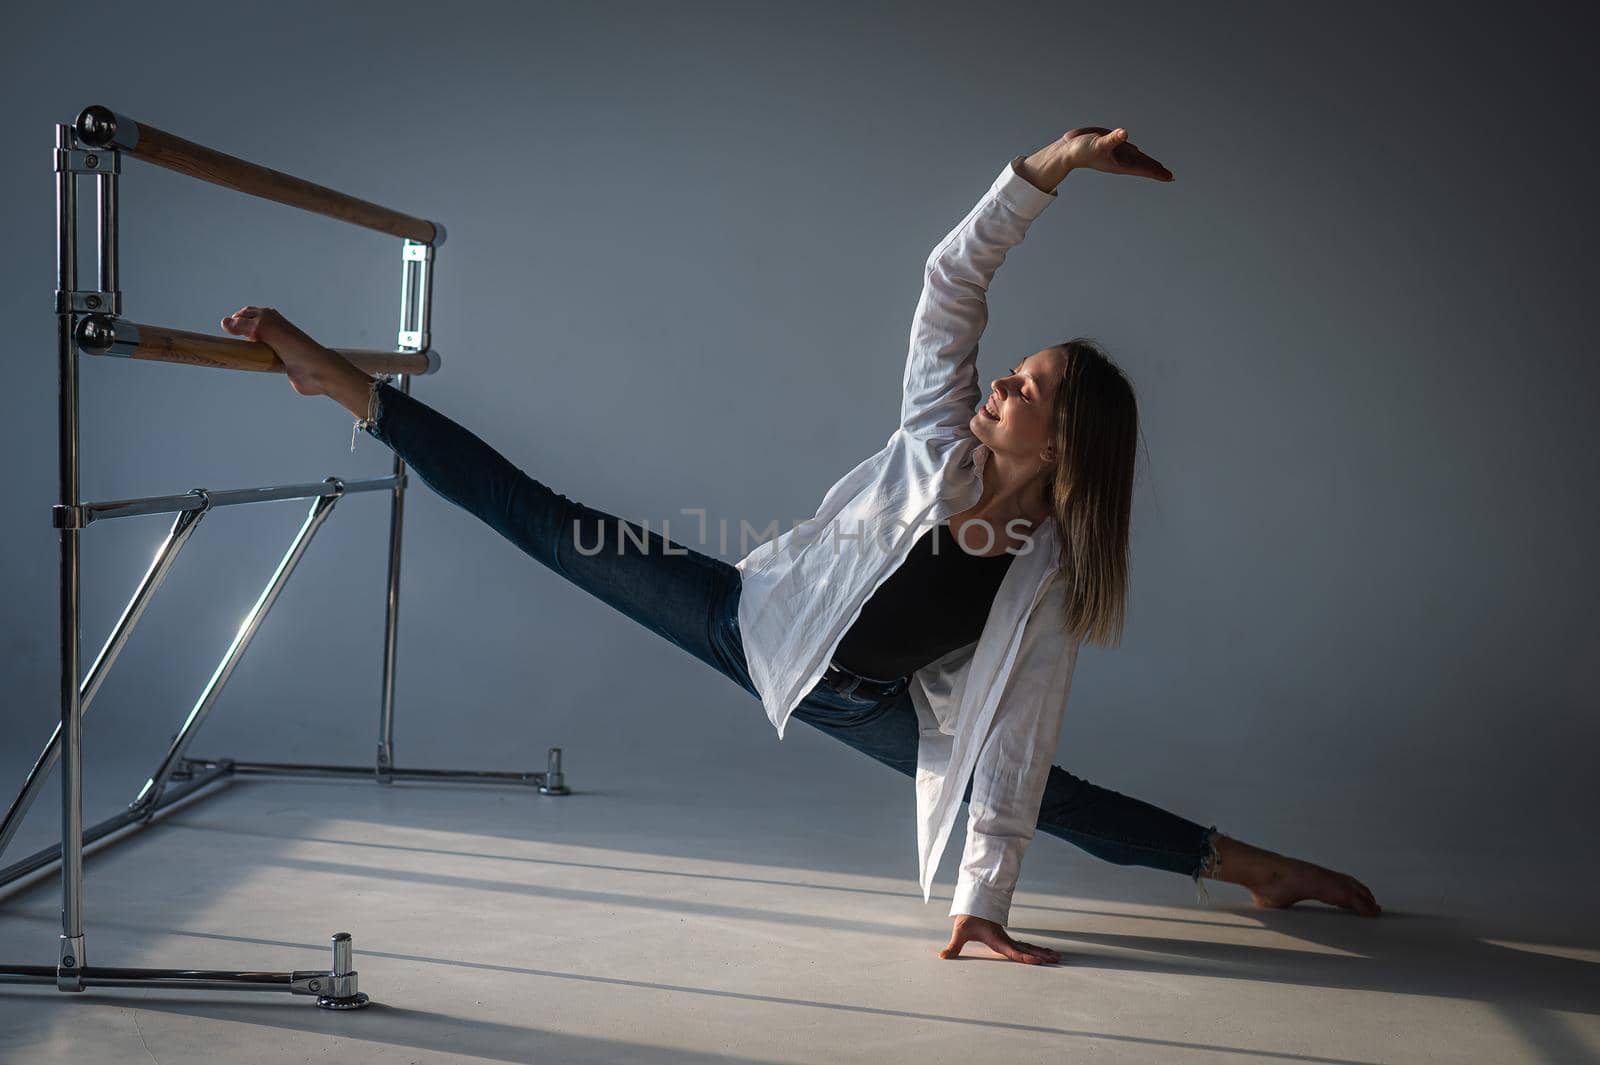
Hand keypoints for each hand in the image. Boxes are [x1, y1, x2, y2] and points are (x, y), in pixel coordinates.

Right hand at [220, 305, 338, 396]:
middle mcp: (273, 330)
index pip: (245, 314)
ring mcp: (275, 347)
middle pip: (247, 329)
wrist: (316, 371)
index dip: (233, 321)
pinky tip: (246, 365)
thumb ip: (244, 325)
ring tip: (232, 355)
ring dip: (243, 350)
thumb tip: (223, 322)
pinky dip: (252, 362)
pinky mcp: (277, 363)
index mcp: (271, 318)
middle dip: (236, 334)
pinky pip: (259, 361)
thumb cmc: (294, 347)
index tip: (223, 332)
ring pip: (252, 346)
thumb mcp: (266, 330)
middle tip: (225, 343)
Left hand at [938, 915, 1060, 964]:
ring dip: (1042, 952)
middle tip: (1057, 960)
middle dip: (1042, 955)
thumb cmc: (967, 918)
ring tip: (1057, 957)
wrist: (971, 903)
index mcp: (997, 940)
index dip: (1026, 957)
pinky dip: (1035, 949)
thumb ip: (953, 947)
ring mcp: (1007, 939)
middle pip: (1027, 949)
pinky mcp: (1005, 938)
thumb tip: (942, 957)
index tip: (1039, 961)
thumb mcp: (960, 932)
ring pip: (1029, 946)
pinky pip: (1024, 945)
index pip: (1014, 952)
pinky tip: (1043, 953)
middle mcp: (1005, 940)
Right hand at [1059, 126, 1172, 181]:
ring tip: (1160, 169)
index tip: (1169, 177)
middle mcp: (1121, 160)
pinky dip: (1137, 154)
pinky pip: (1129, 151)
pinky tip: (1139, 153)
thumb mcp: (1099, 143)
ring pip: (1137, 159)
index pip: (1143, 168)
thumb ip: (1112, 139)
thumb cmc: (1082, 149)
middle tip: (1170, 177)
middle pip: (1143, 166)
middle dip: (1156, 171)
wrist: (1068, 150)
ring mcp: (1117, 153)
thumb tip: (1124, 133)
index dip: (1156, 173)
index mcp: (1120, 163)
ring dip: (1148, 164)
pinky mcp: (1112, 146)